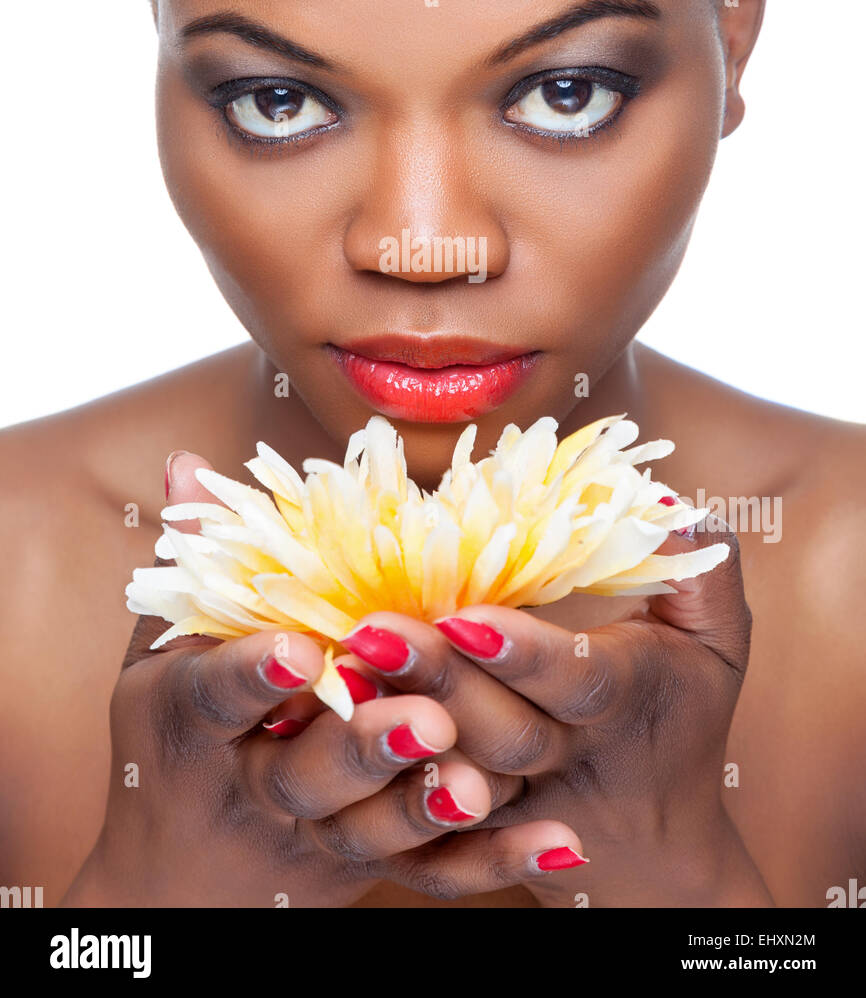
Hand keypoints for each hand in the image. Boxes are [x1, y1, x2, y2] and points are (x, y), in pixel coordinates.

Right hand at [60, 455, 535, 908]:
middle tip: (425, 719)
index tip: (300, 651)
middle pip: (301, 776)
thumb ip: (198, 560)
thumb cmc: (180, 728)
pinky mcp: (368, 864)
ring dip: (427, 809)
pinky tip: (558, 843)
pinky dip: (494, 862)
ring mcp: (314, 833)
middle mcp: (253, 784)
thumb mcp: (170, 645)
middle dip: (361, 748)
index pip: (214, 697)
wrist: (186, 868)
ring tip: (480, 783)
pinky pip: (431, 874)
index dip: (251, 677)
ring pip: (369, 832)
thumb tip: (192, 462)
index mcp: (191, 720)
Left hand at [341, 524, 773, 906]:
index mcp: (622, 699)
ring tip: (338, 666)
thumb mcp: (717, 642)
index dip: (522, 652)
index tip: (465, 616)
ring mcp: (511, 796)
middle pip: (499, 730)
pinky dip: (371, 771)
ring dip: (393, 724)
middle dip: (437, 679)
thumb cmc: (680, 714)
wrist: (652, 845)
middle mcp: (563, 754)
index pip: (574, 679)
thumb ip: (702, 568)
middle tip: (370, 630)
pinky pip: (416, 809)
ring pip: (450, 774)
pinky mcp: (464, 823)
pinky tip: (316, 720)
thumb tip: (666, 497)